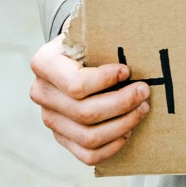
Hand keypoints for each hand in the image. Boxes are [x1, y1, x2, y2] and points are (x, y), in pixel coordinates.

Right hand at [28, 26, 151, 165]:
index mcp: (44, 63)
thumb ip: (105, 39)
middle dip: (122, 103)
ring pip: (88, 137)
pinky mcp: (61, 137)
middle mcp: (41, 93)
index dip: (105, 80)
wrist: (74, 57)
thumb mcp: (90, 32)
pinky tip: (128, 131)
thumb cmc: (88, 42)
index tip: (128, 71)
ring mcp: (50, 118)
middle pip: (85, 113)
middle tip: (144, 92)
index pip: (76, 84)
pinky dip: (112, 146)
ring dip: (122, 125)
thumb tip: (139, 48)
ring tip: (141, 110)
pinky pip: (87, 154)